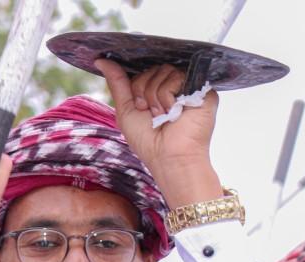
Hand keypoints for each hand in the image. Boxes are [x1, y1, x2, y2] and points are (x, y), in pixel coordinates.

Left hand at [96, 60, 221, 207]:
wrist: (169, 157)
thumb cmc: (148, 141)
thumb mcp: (126, 110)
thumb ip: (117, 83)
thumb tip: (101, 60)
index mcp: (157, 91)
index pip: (144, 71)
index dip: (137, 84)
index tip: (139, 104)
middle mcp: (174, 88)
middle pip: (153, 69)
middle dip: (144, 91)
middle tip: (151, 113)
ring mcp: (189, 87)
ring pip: (165, 71)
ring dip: (156, 97)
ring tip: (163, 116)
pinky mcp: (203, 90)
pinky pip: (179, 76)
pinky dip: (169, 96)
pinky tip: (173, 112)